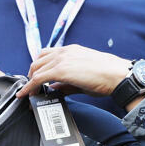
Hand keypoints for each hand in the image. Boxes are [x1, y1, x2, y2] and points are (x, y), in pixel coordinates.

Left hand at [17, 45, 132, 99]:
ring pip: (36, 69)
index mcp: (70, 50)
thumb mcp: (82, 76)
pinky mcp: (60, 70)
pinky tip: (27, 95)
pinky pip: (38, 78)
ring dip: (30, 81)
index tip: (35, 78)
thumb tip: (52, 88)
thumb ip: (65, 82)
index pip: (46, 55)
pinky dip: (30, 87)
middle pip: (38, 61)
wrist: (117, 75)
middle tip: (32, 87)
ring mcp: (61, 59)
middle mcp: (64, 52)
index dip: (38, 68)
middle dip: (32, 74)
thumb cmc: (106, 75)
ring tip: (30, 92)